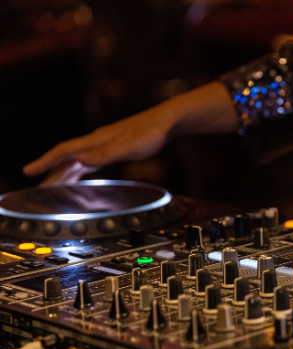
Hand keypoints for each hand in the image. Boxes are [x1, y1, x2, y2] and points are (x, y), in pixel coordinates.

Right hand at [22, 108, 173, 185]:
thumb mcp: (128, 147)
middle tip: (36, 186)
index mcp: (96, 140)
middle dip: (50, 171)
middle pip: (67, 157)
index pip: (64, 151)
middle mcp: (96, 141)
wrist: (167, 122)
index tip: (29, 170)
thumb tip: (80, 160)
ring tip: (52, 185)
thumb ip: (104, 154)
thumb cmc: (150, 133)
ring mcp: (105, 144)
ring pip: (77, 160)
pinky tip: (79, 175)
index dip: (45, 161)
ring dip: (64, 172)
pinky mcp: (114, 148)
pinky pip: (90, 161)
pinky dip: (81, 169)